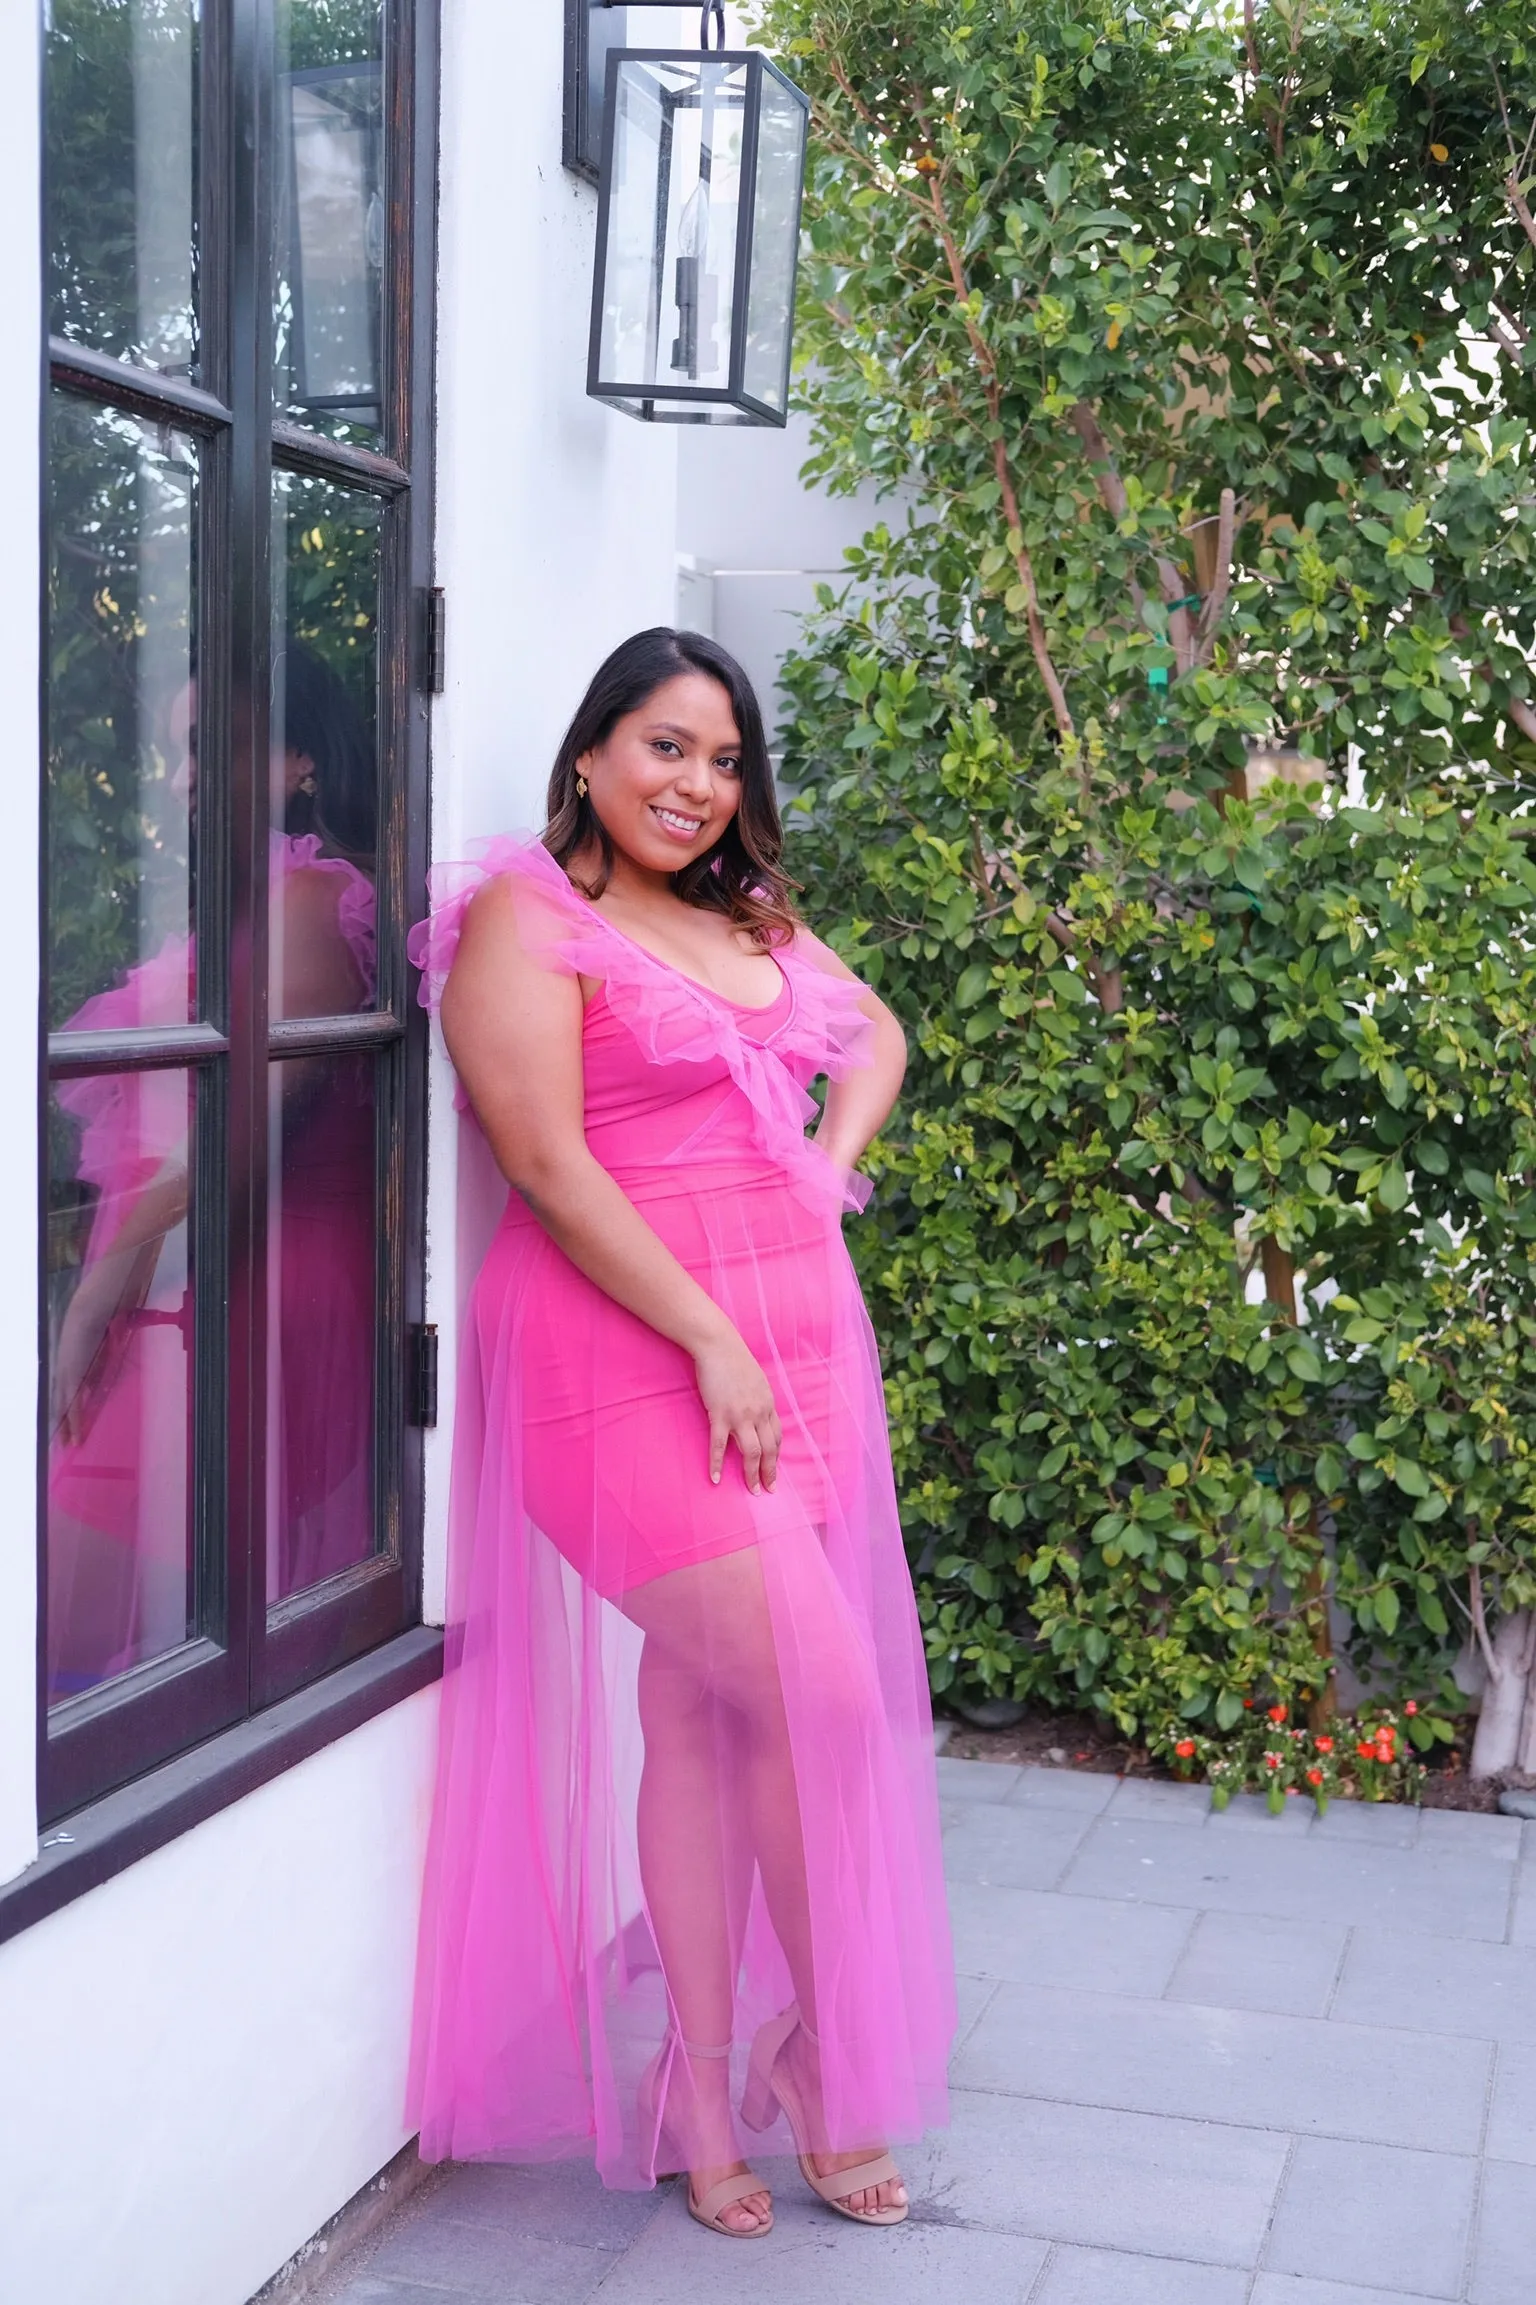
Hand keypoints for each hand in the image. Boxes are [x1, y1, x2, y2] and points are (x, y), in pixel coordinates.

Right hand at [693, 1328, 780, 1493]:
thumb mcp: (756, 1380)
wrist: (718, 1345)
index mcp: (768, 1404)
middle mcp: (759, 1412)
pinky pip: (719, 1445)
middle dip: (770, 1472)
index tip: (773, 1470)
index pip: (776, 1437)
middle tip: (768, 1489)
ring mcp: (740, 1415)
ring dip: (752, 1474)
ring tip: (751, 1490)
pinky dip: (717, 1464)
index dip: (776, 1456)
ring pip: (751, 1452)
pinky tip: (715, 1478)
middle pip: (769, 1449)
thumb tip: (757, 1412)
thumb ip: (758, 1399)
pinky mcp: (720, 1414)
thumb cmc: (734, 1359)